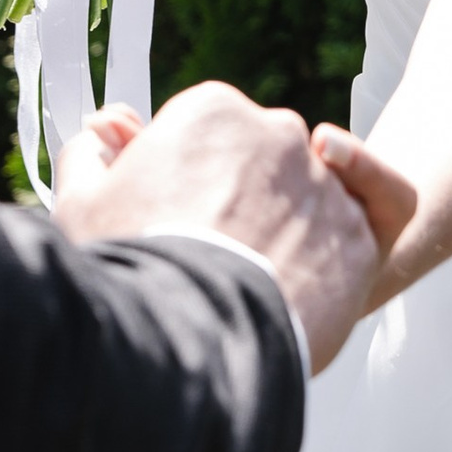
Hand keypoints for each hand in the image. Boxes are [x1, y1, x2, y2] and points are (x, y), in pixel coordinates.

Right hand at [53, 78, 413, 372]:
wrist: (191, 341)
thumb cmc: (127, 266)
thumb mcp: (83, 203)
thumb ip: (91, 154)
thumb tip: (106, 130)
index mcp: (212, 111)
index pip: (205, 134)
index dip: (185, 178)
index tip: (171, 219)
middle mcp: (278, 131)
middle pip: (262, 162)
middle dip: (241, 199)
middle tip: (211, 255)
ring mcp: (325, 184)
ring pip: (310, 199)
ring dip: (290, 229)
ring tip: (256, 279)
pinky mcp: (363, 237)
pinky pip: (368, 223)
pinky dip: (350, 232)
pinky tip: (316, 262)